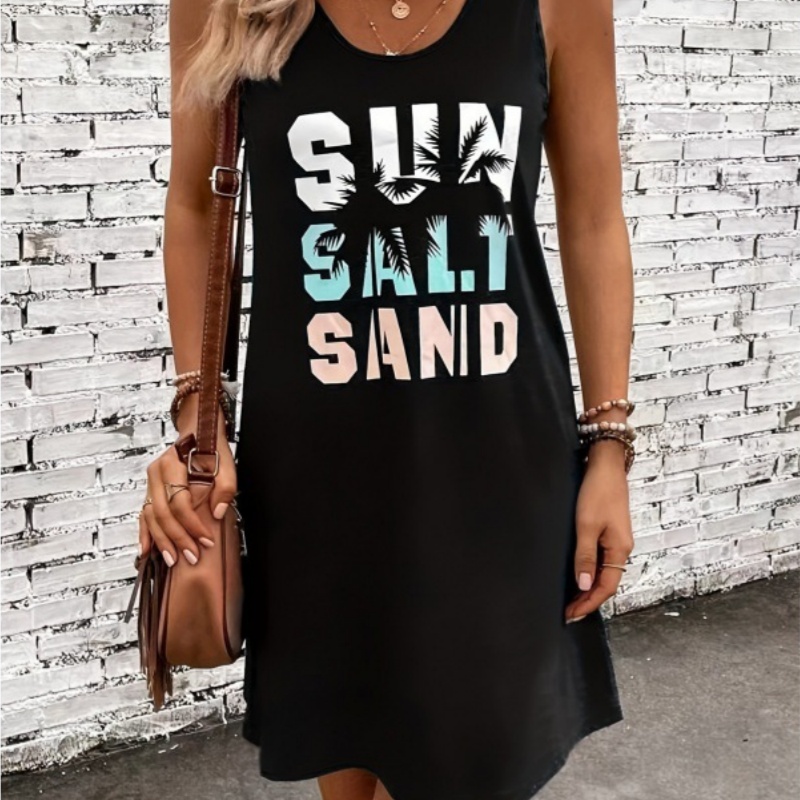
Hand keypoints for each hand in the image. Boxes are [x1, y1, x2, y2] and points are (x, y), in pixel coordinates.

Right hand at [139, 399, 236, 567]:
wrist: (197, 431)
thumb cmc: (211, 447)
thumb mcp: (225, 463)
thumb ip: (225, 487)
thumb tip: (217, 513)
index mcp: (173, 464)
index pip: (180, 502)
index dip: (193, 524)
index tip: (207, 540)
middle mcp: (156, 473)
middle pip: (163, 513)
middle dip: (177, 538)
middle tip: (191, 556)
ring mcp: (150, 482)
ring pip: (151, 517)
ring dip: (161, 541)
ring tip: (172, 559)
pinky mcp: (150, 490)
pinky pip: (144, 515)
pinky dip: (145, 533)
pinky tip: (146, 550)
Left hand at [565, 440, 633, 622]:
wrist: (606, 465)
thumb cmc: (597, 492)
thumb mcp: (586, 525)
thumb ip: (585, 556)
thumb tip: (585, 586)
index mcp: (620, 549)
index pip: (606, 587)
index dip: (588, 603)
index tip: (571, 615)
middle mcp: (622, 548)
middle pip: (607, 583)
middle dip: (588, 600)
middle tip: (568, 613)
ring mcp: (617, 540)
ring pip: (605, 573)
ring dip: (589, 588)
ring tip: (571, 600)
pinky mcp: (609, 532)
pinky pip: (602, 560)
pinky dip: (590, 572)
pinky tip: (579, 576)